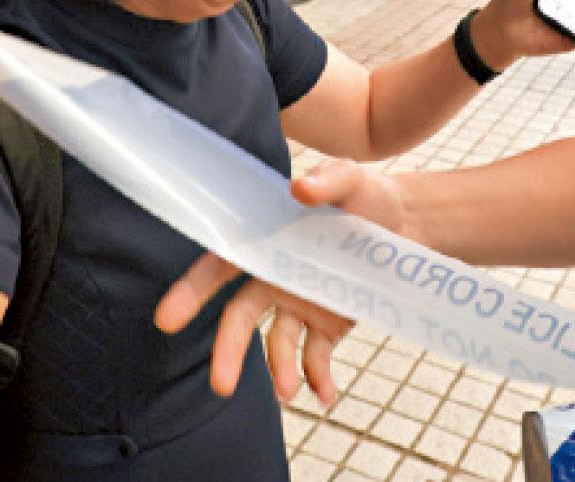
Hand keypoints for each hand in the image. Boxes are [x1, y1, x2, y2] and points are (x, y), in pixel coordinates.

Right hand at [154, 160, 407, 404]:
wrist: (407, 223)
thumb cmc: (368, 194)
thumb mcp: (350, 179)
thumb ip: (326, 181)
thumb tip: (298, 189)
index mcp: (268, 241)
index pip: (221, 267)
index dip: (192, 291)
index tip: (167, 319)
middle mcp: (276, 278)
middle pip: (240, 316)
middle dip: (227, 350)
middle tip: (221, 385)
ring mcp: (300, 304)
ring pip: (277, 343)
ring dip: (279, 369)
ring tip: (289, 391)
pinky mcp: (328, 325)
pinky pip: (315, 357)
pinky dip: (317, 378)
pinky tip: (325, 394)